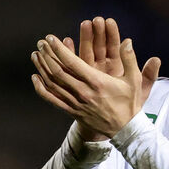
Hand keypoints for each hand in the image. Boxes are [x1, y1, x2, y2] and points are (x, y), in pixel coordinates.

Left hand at [31, 17, 160, 139]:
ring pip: (53, 83)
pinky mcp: (72, 111)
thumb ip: (130, 59)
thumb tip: (127, 41)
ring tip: (35, 55)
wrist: (125, 130)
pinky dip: (41, 89)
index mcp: (96, 82)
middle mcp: (83, 92)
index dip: (58, 49)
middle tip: (41, 43)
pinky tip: (35, 78)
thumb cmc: (129, 103)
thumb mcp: (134, 80)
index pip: (72, 62)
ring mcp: (76, 103)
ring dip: (42, 68)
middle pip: (58, 71)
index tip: (50, 38)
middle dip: (47, 54)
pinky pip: (52, 100)